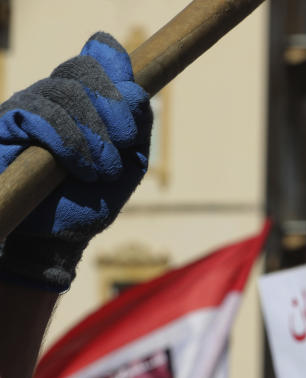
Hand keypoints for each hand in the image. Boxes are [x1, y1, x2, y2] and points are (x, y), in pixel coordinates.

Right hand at [0, 32, 150, 291]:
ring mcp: (26, 107)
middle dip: (112, 104)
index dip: (115, 65)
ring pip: (63, 93)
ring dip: (94, 132)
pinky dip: (67, 140)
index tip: (133, 93)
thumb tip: (137, 92)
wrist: (55, 236)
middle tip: (125, 141)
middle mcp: (52, 96)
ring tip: (104, 170)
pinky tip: (81, 168)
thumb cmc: (91, 198)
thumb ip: (136, 127)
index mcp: (84, 100)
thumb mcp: (128, 164)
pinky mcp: (5, 125)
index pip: (96, 59)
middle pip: (83, 71)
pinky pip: (37, 116)